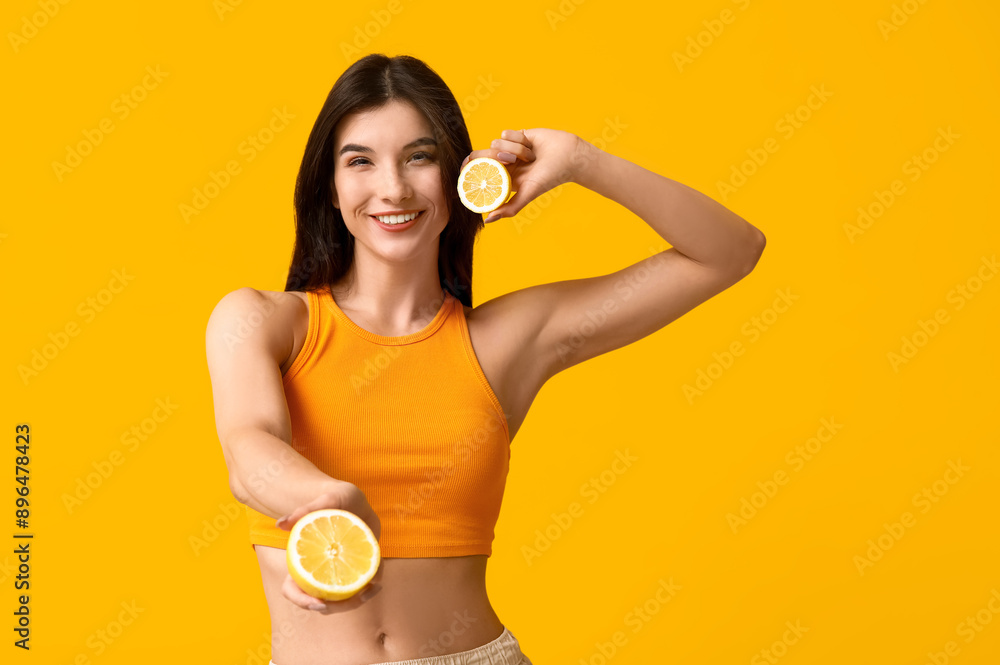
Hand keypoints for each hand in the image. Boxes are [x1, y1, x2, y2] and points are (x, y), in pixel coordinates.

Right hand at [275, 483, 382, 612]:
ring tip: (373, 588)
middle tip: (358, 597)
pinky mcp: (355, 567)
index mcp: (302, 561)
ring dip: (358, 600)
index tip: (319, 604)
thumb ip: (303, 511)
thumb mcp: (323, 501)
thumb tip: (280, 524)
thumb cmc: (334, 499)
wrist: (355, 500)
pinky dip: (370, 584)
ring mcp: (337, 572)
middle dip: (339, 607)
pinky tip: (378, 580)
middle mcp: (318, 571)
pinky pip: (361, 583)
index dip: (302, 601)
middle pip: (321, 602)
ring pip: (342, 599)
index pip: (292, 589)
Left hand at [460, 128, 589, 222]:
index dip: (469, 169)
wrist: (568, 156)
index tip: (465, 168)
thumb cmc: (550, 177)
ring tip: (530, 157)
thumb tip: (488, 220)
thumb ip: (510, 208)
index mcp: (502, 179)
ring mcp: (508, 149)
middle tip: (509, 161)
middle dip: (493, 156)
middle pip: (482, 155)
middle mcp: (502, 164)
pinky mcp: (515, 135)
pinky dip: (519, 140)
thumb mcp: (529, 194)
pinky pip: (506, 134)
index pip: (478, 173)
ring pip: (495, 143)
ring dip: (514, 150)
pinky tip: (531, 146)